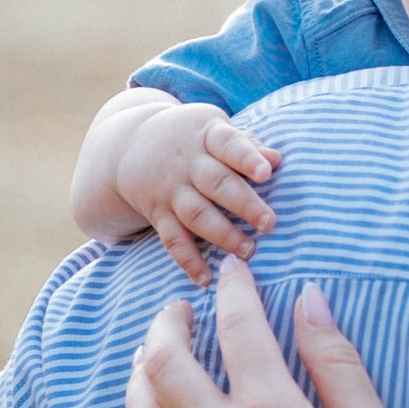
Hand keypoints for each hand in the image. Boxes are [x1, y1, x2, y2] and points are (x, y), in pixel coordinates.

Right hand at [116, 102, 279, 284]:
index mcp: (206, 136)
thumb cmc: (193, 137)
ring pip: (196, 214)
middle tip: (269, 223)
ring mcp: (171, 190)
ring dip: (223, 235)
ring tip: (249, 251)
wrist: (132, 144)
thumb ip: (246, 145)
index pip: (228, 144)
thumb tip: (276, 160)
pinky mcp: (158, 214)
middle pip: (216, 183)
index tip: (266, 173)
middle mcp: (187, 163)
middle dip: (244, 204)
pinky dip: (188, 260)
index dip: (247, 158)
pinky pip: (172, 239)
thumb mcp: (215, 128)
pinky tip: (206, 278)